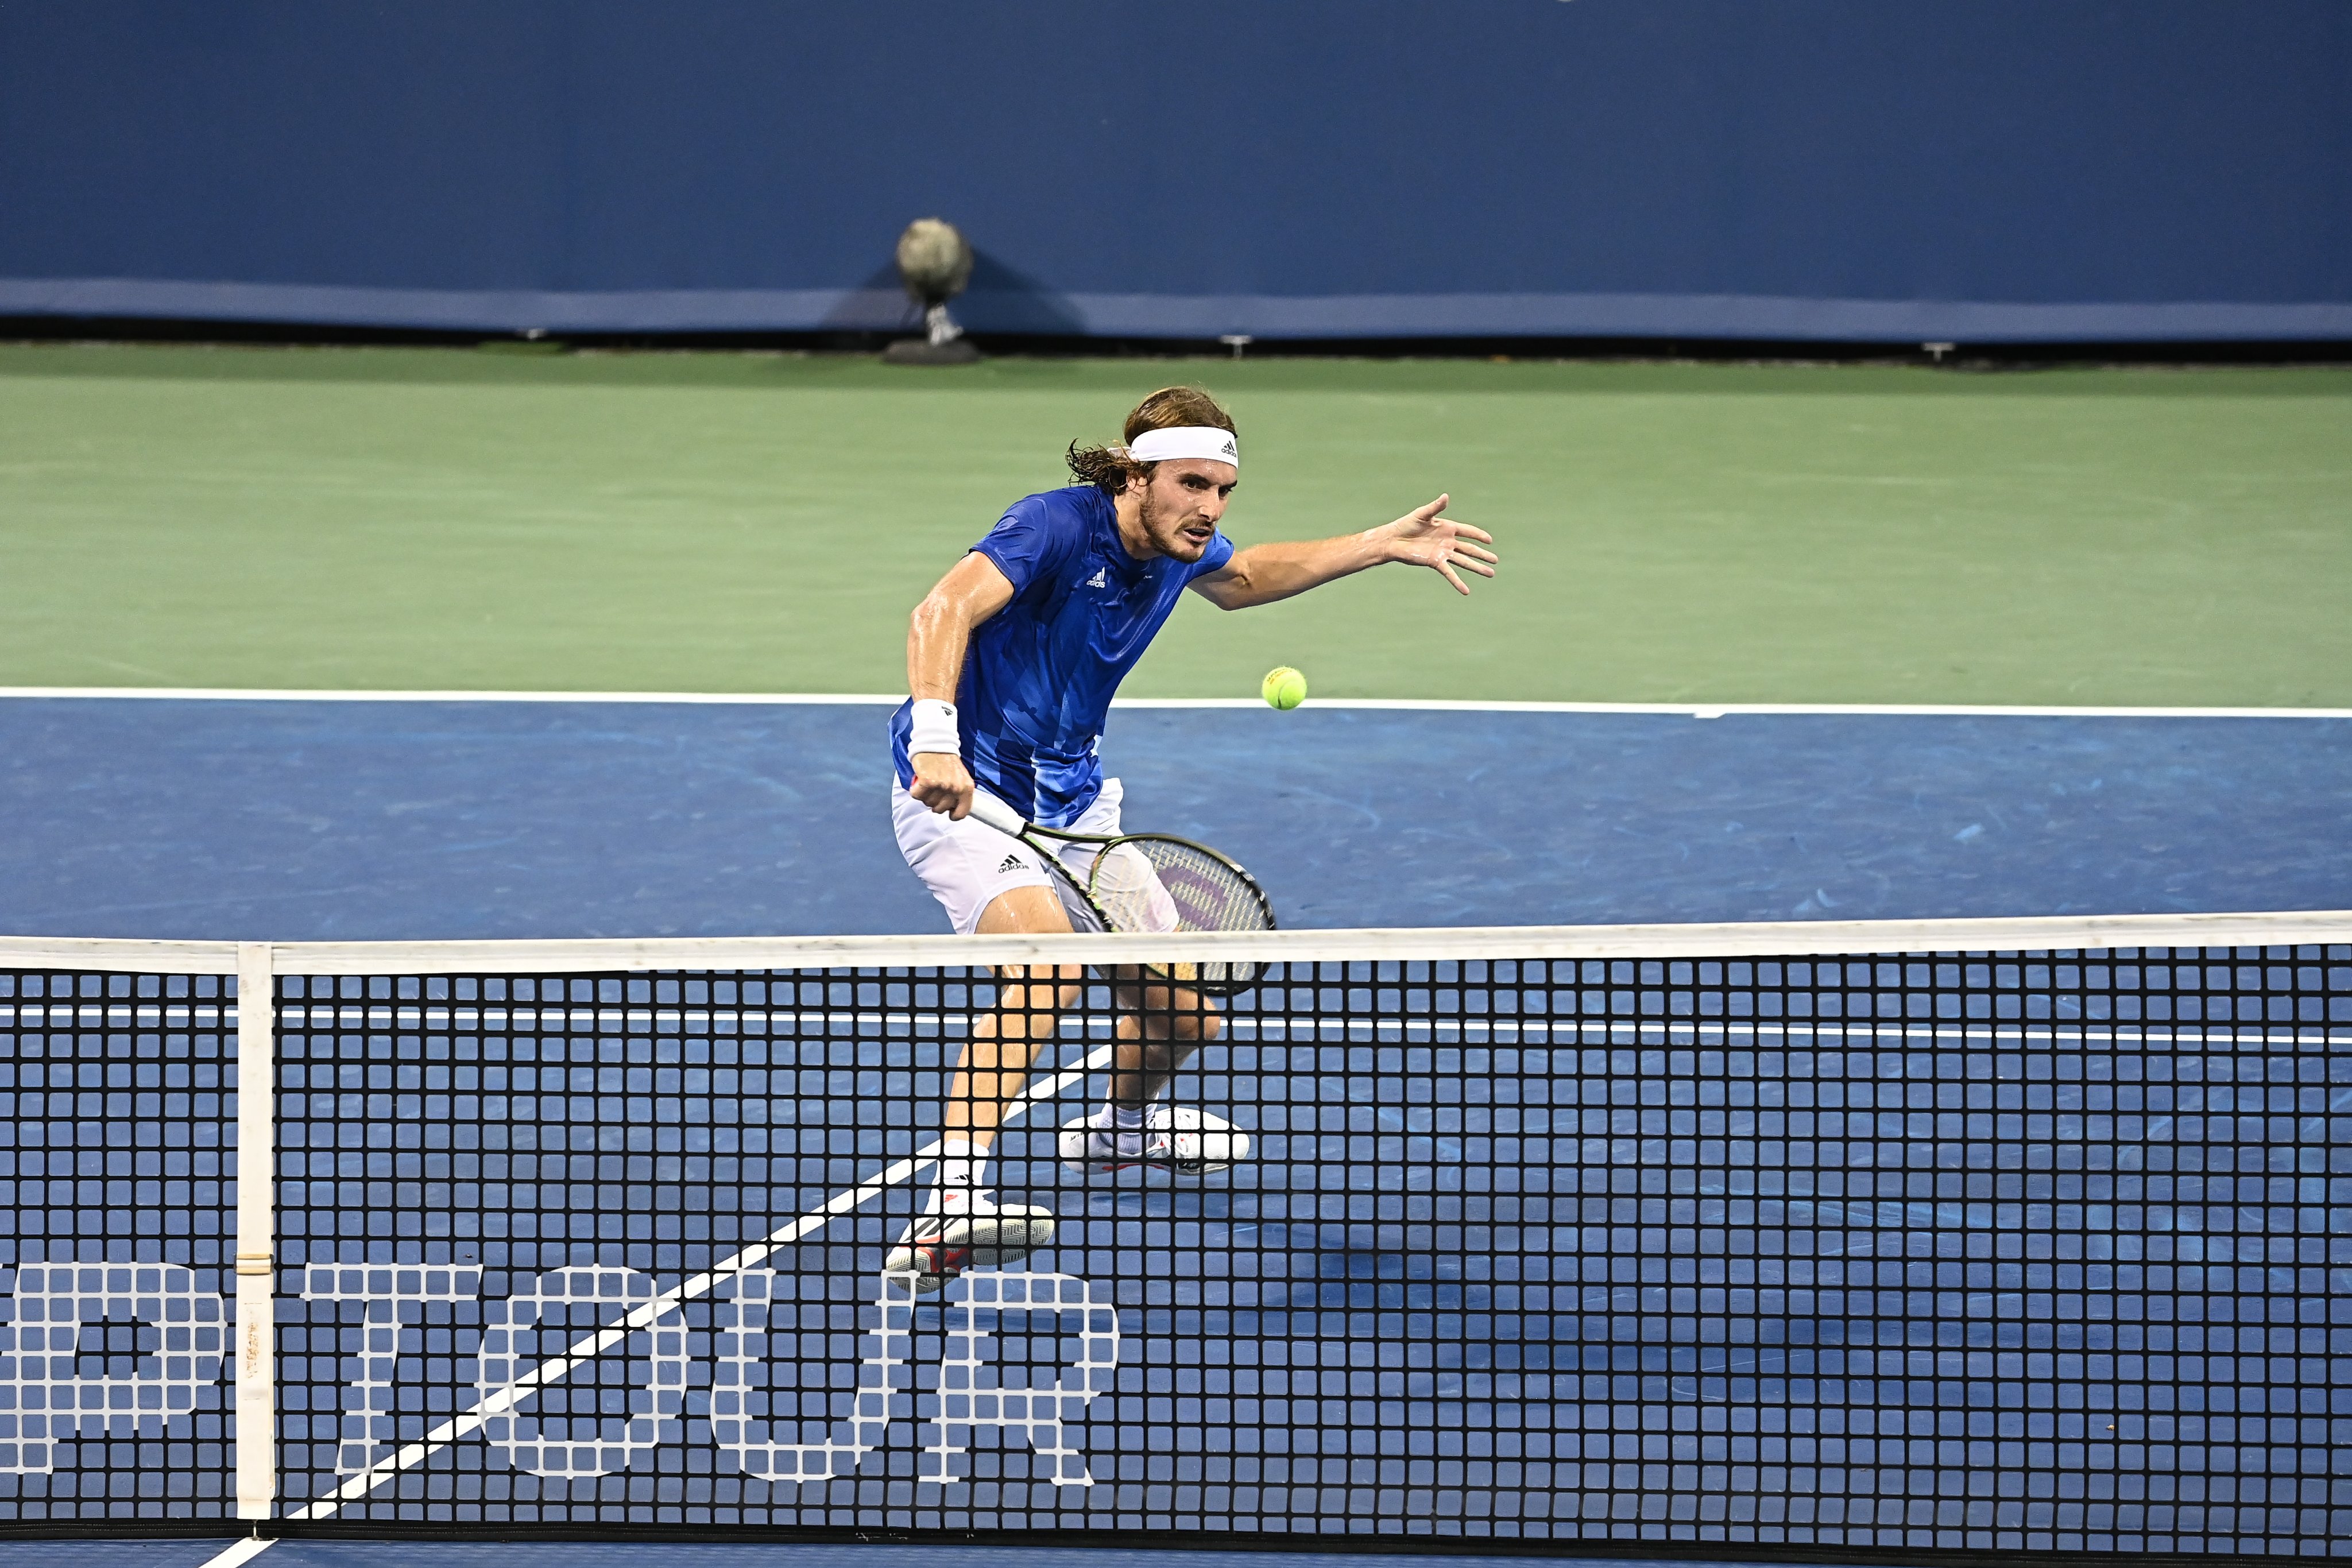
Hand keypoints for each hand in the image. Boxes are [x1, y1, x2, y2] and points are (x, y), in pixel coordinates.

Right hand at [909, 750, 975, 817]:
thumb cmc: (946, 760)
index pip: (962, 812)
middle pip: (940, 809)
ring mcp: (942, 785)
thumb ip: (959, 792)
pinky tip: (919, 781)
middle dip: (935, 802)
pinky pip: (917, 795)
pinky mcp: (927, 782)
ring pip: (928, 803)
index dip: (954, 815)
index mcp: (966, 787)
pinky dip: (915, 790)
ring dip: (925, 795)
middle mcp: (955, 788)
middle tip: (934, 789)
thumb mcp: (960, 776)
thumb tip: (953, 808)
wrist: (935, 742)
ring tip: (928, 782)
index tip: (949, 813)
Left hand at [1380, 494, 1496, 594]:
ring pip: (1464, 561)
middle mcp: (1448, 542)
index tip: (1490, 541)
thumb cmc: (1407, 524)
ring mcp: (1443, 553)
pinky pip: (1449, 573)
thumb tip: (1446, 496)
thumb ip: (1436, 507)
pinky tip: (1466, 590)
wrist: (1394, 540)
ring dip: (1477, 568)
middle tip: (1495, 560)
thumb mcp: (1422, 514)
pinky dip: (1457, 582)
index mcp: (1447, 527)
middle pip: (1470, 549)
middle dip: (1483, 555)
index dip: (1479, 535)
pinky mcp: (1435, 562)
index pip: (1468, 531)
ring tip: (1490, 574)